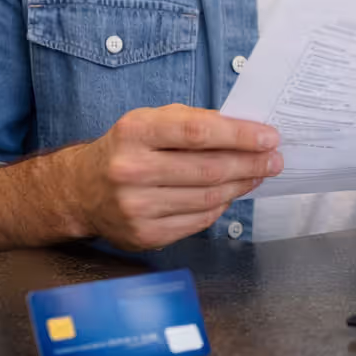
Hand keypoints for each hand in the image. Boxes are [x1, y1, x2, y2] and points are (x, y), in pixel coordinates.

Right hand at [69, 104, 281, 250]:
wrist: (81, 190)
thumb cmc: (128, 149)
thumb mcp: (153, 120)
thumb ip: (196, 121)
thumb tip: (247, 129)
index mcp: (135, 132)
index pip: (199, 132)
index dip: (240, 136)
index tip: (269, 137)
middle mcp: (131, 170)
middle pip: (208, 169)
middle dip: (251, 164)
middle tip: (274, 160)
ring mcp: (135, 206)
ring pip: (207, 198)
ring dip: (241, 186)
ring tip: (258, 175)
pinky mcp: (143, 234)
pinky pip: (198, 220)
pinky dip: (221, 207)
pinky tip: (230, 194)